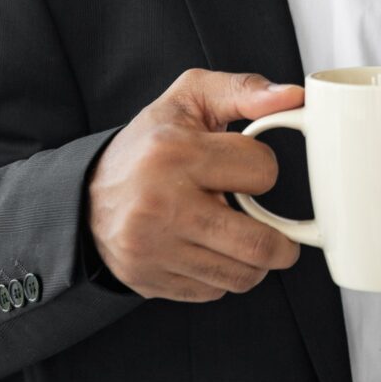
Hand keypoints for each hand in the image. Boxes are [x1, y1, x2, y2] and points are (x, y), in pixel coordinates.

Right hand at [87, 70, 304, 302]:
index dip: (264, 169)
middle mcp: (161, 204)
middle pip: (259, 244)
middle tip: (281, 236)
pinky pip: (214, 292)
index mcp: (174, 153)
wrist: (86, 195)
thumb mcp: (189, 98)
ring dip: (255, 262)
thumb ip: (243, 89)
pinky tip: (208, 251)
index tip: (249, 169)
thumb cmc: (149, 144)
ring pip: (241, 276)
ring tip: (241, 240)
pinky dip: (222, 276)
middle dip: (283, 243)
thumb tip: (294, 97)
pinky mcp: (149, 279)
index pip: (263, 173)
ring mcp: (153, 247)